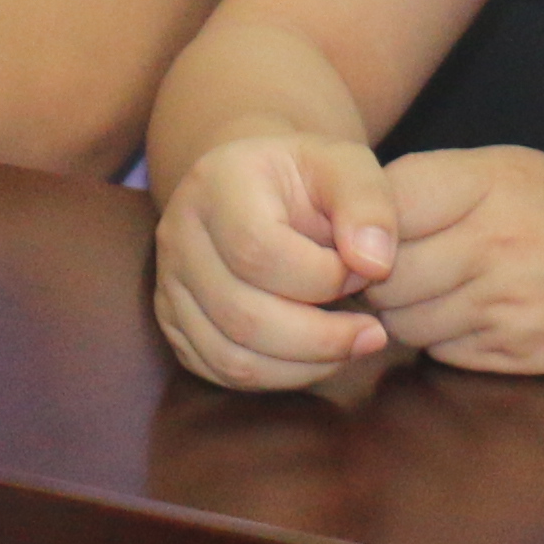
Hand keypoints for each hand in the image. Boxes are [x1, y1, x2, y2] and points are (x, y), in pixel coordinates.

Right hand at [152, 131, 411, 389]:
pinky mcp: (174, 322)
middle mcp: (178, 235)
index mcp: (215, 184)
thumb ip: (368, 205)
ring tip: (351, 345)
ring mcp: (169, 283)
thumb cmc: (308, 178)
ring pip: (231, 356)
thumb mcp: (346, 166)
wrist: (260, 187)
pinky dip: (279, 376)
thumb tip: (375, 264)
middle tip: (373, 332)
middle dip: (321, 337)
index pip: (258, 251)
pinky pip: (222, 370)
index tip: (367, 271)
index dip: (322, 278)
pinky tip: (317, 356)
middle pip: (242, 315)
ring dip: (304, 365)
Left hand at [363, 144, 543, 376]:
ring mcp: (505, 308)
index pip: (382, 204)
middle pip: (383, 275)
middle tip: (393, 264)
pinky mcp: (513, 356)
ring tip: (440, 286)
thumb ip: (438, 184)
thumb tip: (354, 209)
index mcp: (491, 184)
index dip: (361, 220)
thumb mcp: (517, 168)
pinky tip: (473, 314)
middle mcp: (495, 246)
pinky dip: (440, 336)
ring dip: (404, 310)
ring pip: (401, 321)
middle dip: (375, 274)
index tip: (362, 227)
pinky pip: (438, 351)